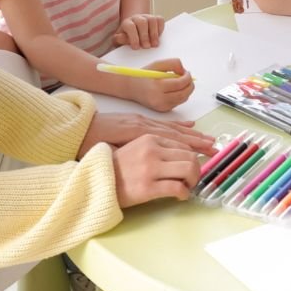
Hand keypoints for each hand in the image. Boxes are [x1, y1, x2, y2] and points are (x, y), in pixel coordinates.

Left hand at [78, 107, 214, 157]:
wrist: (76, 127)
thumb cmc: (89, 144)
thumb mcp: (106, 153)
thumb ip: (127, 159)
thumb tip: (145, 170)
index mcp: (138, 136)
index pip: (170, 143)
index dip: (188, 151)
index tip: (203, 157)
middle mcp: (144, 127)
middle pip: (176, 136)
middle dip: (197, 143)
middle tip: (215, 149)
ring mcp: (142, 122)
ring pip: (173, 130)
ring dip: (192, 136)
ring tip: (209, 140)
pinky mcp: (139, 120)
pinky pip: (164, 123)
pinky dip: (179, 126)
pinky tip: (190, 127)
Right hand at [109, 135, 202, 206]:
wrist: (96, 182)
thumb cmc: (117, 168)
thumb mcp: (137, 149)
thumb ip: (158, 148)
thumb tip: (182, 156)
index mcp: (150, 139)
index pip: (183, 144)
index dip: (193, 156)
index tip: (194, 166)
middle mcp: (152, 151)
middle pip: (190, 156)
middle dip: (196, 169)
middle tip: (192, 179)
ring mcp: (150, 169)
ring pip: (189, 169)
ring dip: (193, 180)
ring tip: (187, 187)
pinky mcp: (148, 187)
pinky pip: (178, 188)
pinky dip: (184, 193)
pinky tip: (181, 196)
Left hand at [114, 14, 165, 48]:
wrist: (133, 30)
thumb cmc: (126, 37)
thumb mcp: (120, 40)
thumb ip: (119, 39)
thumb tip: (121, 38)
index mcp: (127, 23)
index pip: (130, 26)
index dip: (133, 37)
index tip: (136, 47)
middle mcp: (137, 18)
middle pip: (142, 22)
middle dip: (144, 36)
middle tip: (147, 47)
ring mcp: (147, 17)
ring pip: (152, 20)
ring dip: (154, 33)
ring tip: (154, 45)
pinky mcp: (155, 18)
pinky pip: (159, 20)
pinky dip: (160, 28)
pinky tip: (158, 37)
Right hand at [123, 59, 194, 112]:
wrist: (131, 88)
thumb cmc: (144, 75)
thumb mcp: (157, 64)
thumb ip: (173, 64)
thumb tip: (184, 71)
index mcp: (157, 87)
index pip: (179, 84)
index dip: (187, 77)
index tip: (187, 72)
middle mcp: (159, 99)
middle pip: (184, 94)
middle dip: (190, 85)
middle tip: (189, 78)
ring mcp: (161, 106)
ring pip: (183, 99)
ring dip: (186, 90)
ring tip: (182, 82)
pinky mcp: (163, 110)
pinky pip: (178, 102)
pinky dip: (181, 95)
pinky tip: (175, 89)